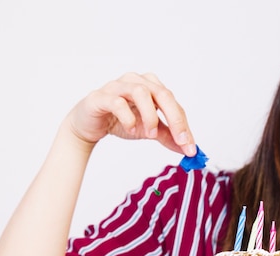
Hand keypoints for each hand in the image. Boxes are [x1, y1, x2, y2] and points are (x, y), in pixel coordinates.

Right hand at [65, 72, 195, 155]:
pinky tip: (130, 128)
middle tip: (180, 139)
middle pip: (162, 93)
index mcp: (152, 87)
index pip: (174, 104)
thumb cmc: (120, 121)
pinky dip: (128, 117)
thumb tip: (188, 149)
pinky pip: (117, 102)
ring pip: (141, 92)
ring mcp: (117, 86)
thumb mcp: (149, 131)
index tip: (190, 147)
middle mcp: (136, 81)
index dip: (184, 126)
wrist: (89, 126)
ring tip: (150, 133)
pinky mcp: (101, 96)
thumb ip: (168, 136)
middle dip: (175, 119)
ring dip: (150, 115)